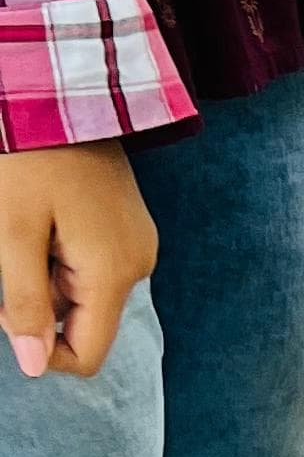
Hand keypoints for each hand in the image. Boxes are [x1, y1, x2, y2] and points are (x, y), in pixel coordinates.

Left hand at [1, 139, 155, 379]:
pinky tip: (43, 216)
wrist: (60, 89)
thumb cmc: (28, 158)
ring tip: (27, 223)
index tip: (5, 307)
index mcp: (113, 272)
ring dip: (46, 273)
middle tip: (12, 247)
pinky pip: (92, 263)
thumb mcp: (12, 233)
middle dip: (39, 300)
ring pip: (84, 291)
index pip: (86, 353)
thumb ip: (25, 303)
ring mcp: (137, 242)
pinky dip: (60, 254)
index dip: (40, 349)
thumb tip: (33, 367)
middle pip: (84, 320)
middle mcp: (138, 264)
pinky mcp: (128, 225)